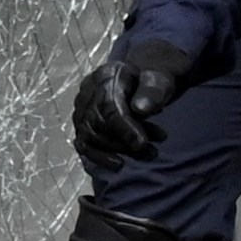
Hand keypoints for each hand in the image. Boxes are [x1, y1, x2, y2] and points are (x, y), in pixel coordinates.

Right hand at [71, 45, 197, 173]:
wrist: (140, 84)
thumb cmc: (150, 83)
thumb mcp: (160, 80)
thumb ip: (153, 90)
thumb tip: (141, 109)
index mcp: (106, 76)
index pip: (108, 106)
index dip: (124, 127)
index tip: (142, 143)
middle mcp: (87, 93)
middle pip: (98, 123)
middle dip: (125, 142)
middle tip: (153, 152)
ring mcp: (81, 110)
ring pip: (90, 137)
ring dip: (119, 150)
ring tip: (149, 154)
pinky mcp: (81, 125)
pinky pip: (84, 144)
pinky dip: (100, 157)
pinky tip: (120, 164)